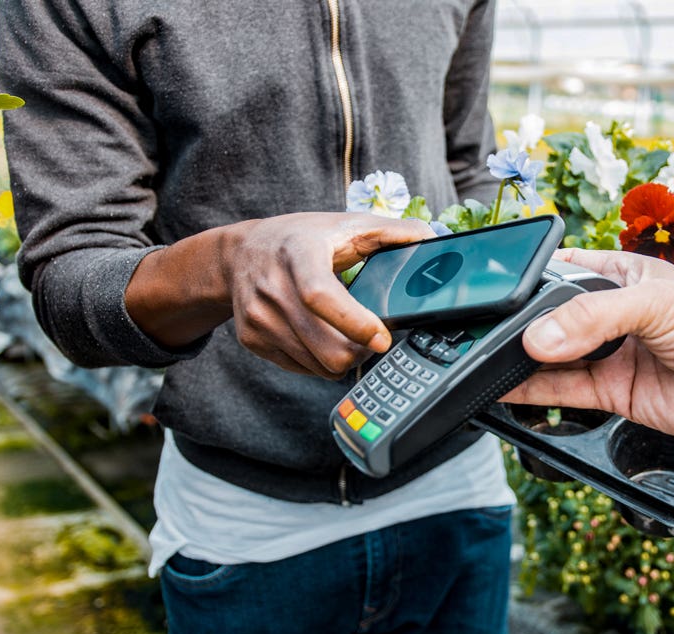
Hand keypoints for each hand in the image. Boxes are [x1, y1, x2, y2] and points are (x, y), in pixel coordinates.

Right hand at [225, 213, 432, 376]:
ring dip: (344, 359)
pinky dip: (321, 361)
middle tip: (373, 338)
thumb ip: (392, 231)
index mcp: (298, 253)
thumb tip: (432, 239)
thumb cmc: (300, 239)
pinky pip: (303, 369)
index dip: (354, 322)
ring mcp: (258, 317)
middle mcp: (272, 287)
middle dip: (361, 352)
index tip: (382, 338)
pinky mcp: (252, 339)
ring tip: (350, 337)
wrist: (241, 254)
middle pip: (326, 346)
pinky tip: (323, 338)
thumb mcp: (343, 224)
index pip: (320, 296)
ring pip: (318, 365)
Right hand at [502, 248, 673, 442]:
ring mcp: (608, 356)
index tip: (494, 292)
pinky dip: (528, 393)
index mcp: (620, 276)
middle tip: (484, 333)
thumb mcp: (656, 304)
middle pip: (548, 319)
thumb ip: (594, 318)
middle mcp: (609, 315)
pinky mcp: (611, 394)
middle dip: (518, 326)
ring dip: (517, 361)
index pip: (560, 272)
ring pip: (549, 358)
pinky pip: (560, 392)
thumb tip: (538, 340)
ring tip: (481, 360)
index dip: (529, 281)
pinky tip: (500, 388)